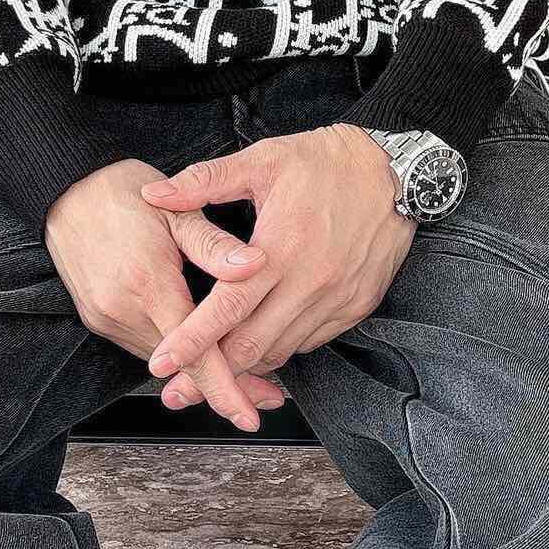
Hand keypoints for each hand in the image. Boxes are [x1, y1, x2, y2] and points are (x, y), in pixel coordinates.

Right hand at [44, 158, 286, 432]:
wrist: (66, 190)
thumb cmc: (125, 194)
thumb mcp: (178, 213)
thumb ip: (215, 245)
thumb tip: (257, 265)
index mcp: (148, 283)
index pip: (194, 353)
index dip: (225, 388)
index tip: (250, 415)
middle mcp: (123, 310)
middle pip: (182, 367)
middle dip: (224, 385)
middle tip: (267, 396)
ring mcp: (106, 318)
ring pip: (163, 361)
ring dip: (198, 371)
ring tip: (245, 375)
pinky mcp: (98, 319)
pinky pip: (145, 346)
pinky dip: (175, 354)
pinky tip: (201, 350)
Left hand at [136, 124, 414, 396]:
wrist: (395, 170)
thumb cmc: (326, 162)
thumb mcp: (262, 160)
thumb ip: (203, 182)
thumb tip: (153, 195)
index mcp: (278, 250)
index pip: (226, 310)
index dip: (191, 341)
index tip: (161, 363)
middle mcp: (308, 283)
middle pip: (251, 347)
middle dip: (211, 372)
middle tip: (180, 387)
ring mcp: (335, 300)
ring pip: (281, 352)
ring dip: (246, 366)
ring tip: (216, 373)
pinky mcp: (356, 307)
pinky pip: (310, 342)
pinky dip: (281, 348)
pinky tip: (262, 343)